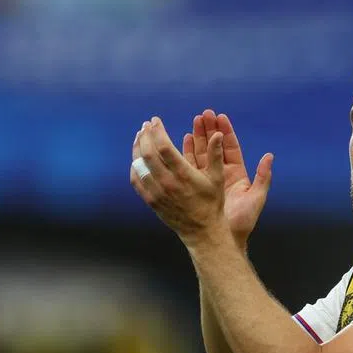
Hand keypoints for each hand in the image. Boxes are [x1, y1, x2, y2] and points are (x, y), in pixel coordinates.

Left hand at [131, 117, 227, 242]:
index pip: (163, 147)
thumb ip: (215, 155)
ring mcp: (157, 193)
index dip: (157, 131)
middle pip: (147, 154)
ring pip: (139, 166)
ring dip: (137, 149)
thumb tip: (218, 134)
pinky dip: (134, 167)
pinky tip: (137, 159)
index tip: (155, 121)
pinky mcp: (151, 201)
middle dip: (145, 136)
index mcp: (183, 174)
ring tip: (139, 137)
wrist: (202, 231)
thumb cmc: (211, 203)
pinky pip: (136, 181)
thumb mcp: (217, 178)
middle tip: (146, 126)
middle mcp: (168, 183)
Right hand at [182, 109, 272, 245]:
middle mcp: (222, 175)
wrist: (224, 239)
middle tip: (204, 114)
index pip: (231, 148)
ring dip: (197, 137)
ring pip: (202, 153)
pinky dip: (187, 152)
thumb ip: (263, 177)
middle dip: (210, 130)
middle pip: (216, 147)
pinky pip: (191, 166)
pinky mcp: (196, 186)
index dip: (226, 132)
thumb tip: (269, 156)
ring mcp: (208, 180)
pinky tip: (183, 140)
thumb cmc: (242, 223)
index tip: (220, 117)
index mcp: (237, 175)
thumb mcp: (256, 198)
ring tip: (193, 120)